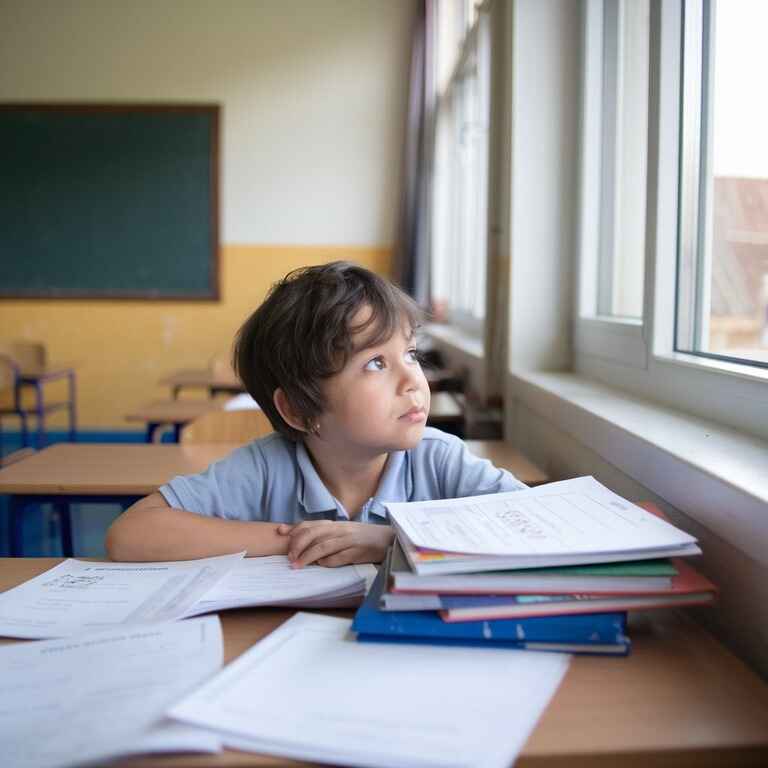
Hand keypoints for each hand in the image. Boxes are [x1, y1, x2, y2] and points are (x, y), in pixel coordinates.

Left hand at [276, 520, 393, 567]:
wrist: (389, 539)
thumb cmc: (363, 538)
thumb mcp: (343, 533)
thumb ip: (326, 536)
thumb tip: (304, 544)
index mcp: (335, 524)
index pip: (311, 524)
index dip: (294, 528)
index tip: (280, 532)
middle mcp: (340, 529)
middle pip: (314, 533)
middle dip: (297, 544)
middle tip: (288, 557)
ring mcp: (349, 540)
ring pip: (324, 546)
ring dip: (308, 556)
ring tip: (296, 566)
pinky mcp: (358, 551)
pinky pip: (340, 557)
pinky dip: (328, 562)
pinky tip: (321, 566)